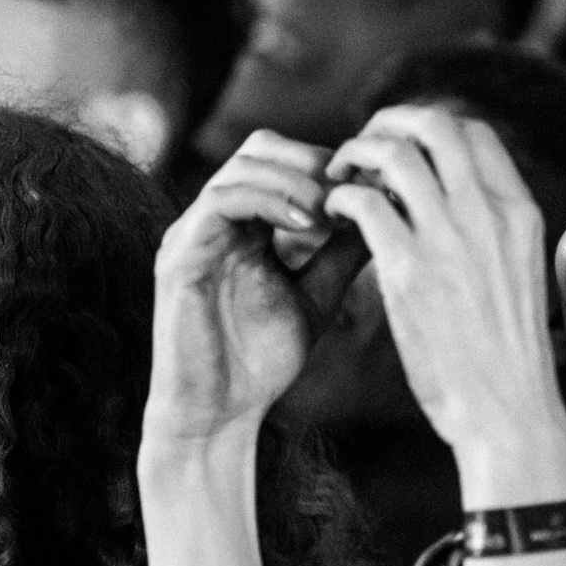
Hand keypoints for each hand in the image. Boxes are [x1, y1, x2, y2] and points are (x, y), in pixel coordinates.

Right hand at [148, 132, 369, 442]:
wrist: (217, 418)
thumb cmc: (260, 364)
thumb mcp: (316, 296)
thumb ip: (342, 253)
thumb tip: (385, 208)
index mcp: (240, 224)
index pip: (280, 157)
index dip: (327, 163)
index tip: (371, 187)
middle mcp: (211, 220)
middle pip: (260, 147)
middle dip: (314, 162)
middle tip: (354, 192)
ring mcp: (190, 233)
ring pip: (242, 167)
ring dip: (297, 181)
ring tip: (335, 214)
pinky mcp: (179, 255)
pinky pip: (221, 201)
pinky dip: (269, 202)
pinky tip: (308, 228)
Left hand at [323, 107, 565, 505]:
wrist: (508, 413)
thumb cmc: (508, 356)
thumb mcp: (518, 275)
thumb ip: (492, 232)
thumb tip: (453, 203)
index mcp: (520, 213)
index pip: (475, 132)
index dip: (431, 127)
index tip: (402, 147)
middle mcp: (489, 214)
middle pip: (434, 125)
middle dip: (389, 123)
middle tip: (362, 148)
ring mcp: (449, 239)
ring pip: (394, 154)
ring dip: (356, 155)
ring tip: (338, 179)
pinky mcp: (408, 271)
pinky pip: (364, 203)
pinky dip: (340, 197)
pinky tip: (332, 216)